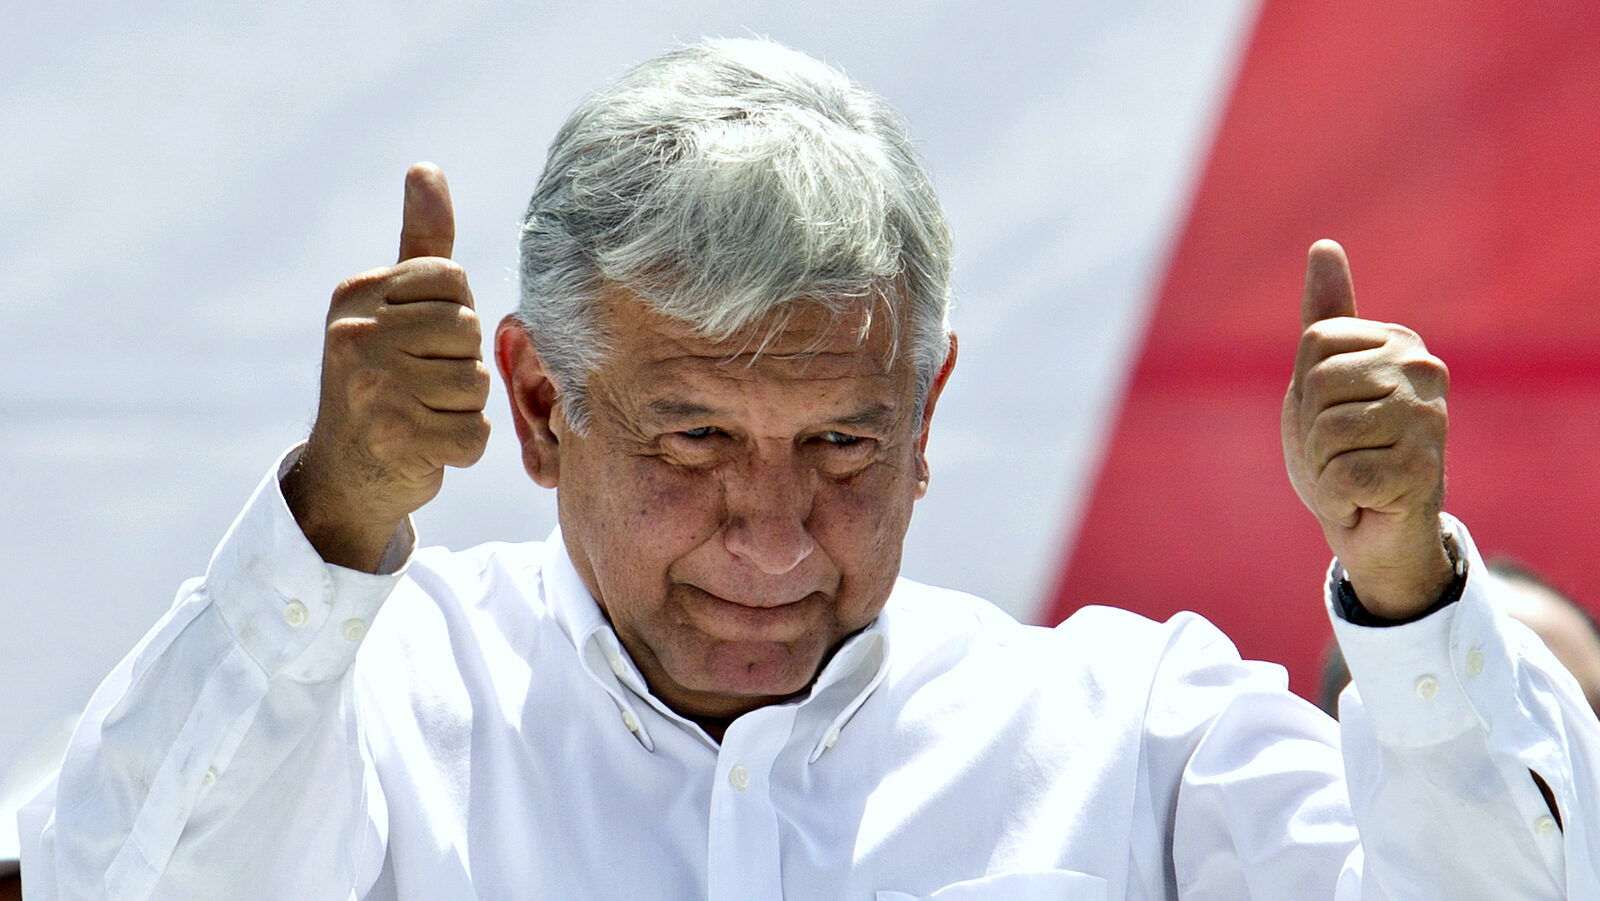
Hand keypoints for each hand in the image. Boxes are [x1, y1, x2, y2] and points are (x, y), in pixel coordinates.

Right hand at [284, 163, 490, 571]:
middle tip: (419, 385)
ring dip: (462, 408)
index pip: (454, 282)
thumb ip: (421, 241)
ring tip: (421, 414)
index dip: (453, 317)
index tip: (417, 343)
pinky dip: (463, 448)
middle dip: (459, 364)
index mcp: (357, 295)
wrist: (346, 474)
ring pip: (475, 384)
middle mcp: (356, 336)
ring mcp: (374, 388)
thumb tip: (426, 167)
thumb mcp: (395, 305)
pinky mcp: (398, 439)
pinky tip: (427, 446)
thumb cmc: (385, 377)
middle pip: (469, 332)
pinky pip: (475, 434)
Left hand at [1281, 240, 1451, 618]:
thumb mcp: (1322, 380)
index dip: (1305, 391)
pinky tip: (1363, 502)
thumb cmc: (1346, 451)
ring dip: (1322, 470)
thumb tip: (1324, 245)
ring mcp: (1428, 419)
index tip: (1333, 414)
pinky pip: (1342, 476)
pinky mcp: (1423, 470)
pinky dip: (1337, 500)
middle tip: (1341, 453)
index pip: (1313, 343)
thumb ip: (1325, 315)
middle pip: (1316, 385)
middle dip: (1311, 432)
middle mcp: (1423, 371)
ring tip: (1352, 477)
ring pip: (1327, 432)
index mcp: (1398, 342)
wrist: (1375, 530)